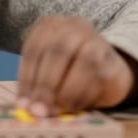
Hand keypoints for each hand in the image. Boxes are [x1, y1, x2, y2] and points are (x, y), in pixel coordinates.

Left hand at [16, 16, 137, 116]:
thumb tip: (28, 107)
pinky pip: (100, 77)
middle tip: (39, 110)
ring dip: (67, 91)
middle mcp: (75, 27)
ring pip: (84, 61)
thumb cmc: (69, 71)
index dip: (28, 78)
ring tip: (57, 111)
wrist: (107, 71)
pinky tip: (74, 108)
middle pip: (59, 51)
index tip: (23, 103)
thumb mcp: (48, 72)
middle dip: (47, 84)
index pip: (35, 49)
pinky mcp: (113, 61)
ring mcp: (97, 40)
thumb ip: (38, 85)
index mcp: (51, 26)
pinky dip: (85, 95)